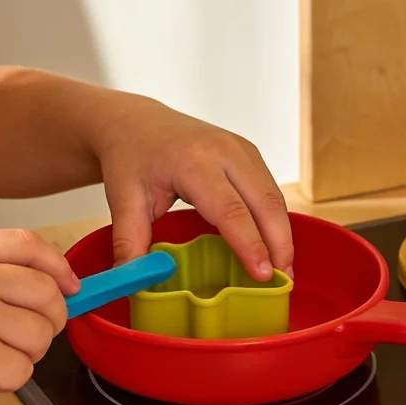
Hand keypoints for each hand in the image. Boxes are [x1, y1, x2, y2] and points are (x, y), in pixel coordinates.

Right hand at [0, 230, 76, 404]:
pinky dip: (8, 380)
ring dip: (26, 353)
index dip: (58, 266)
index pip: (28, 244)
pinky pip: (25, 370)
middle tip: (29, 334)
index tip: (70, 284)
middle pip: (47, 292)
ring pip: (42, 334)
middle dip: (50, 318)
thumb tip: (48, 283)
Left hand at [94, 97, 296, 279]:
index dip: (250, 244)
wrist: (137, 121)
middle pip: (265, 202)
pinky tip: (272, 245)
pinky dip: (275, 220)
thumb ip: (129, 243)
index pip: (231, 210)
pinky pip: (269, 190)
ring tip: (282, 270)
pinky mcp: (249, 154)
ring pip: (274, 196)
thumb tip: (133, 283)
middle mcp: (225, 151)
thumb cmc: (131, 157)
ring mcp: (241, 149)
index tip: (263, 275)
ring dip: (282, 234)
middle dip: (279, 244)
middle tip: (282, 281)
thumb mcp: (123, 200)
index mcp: (193, 162)